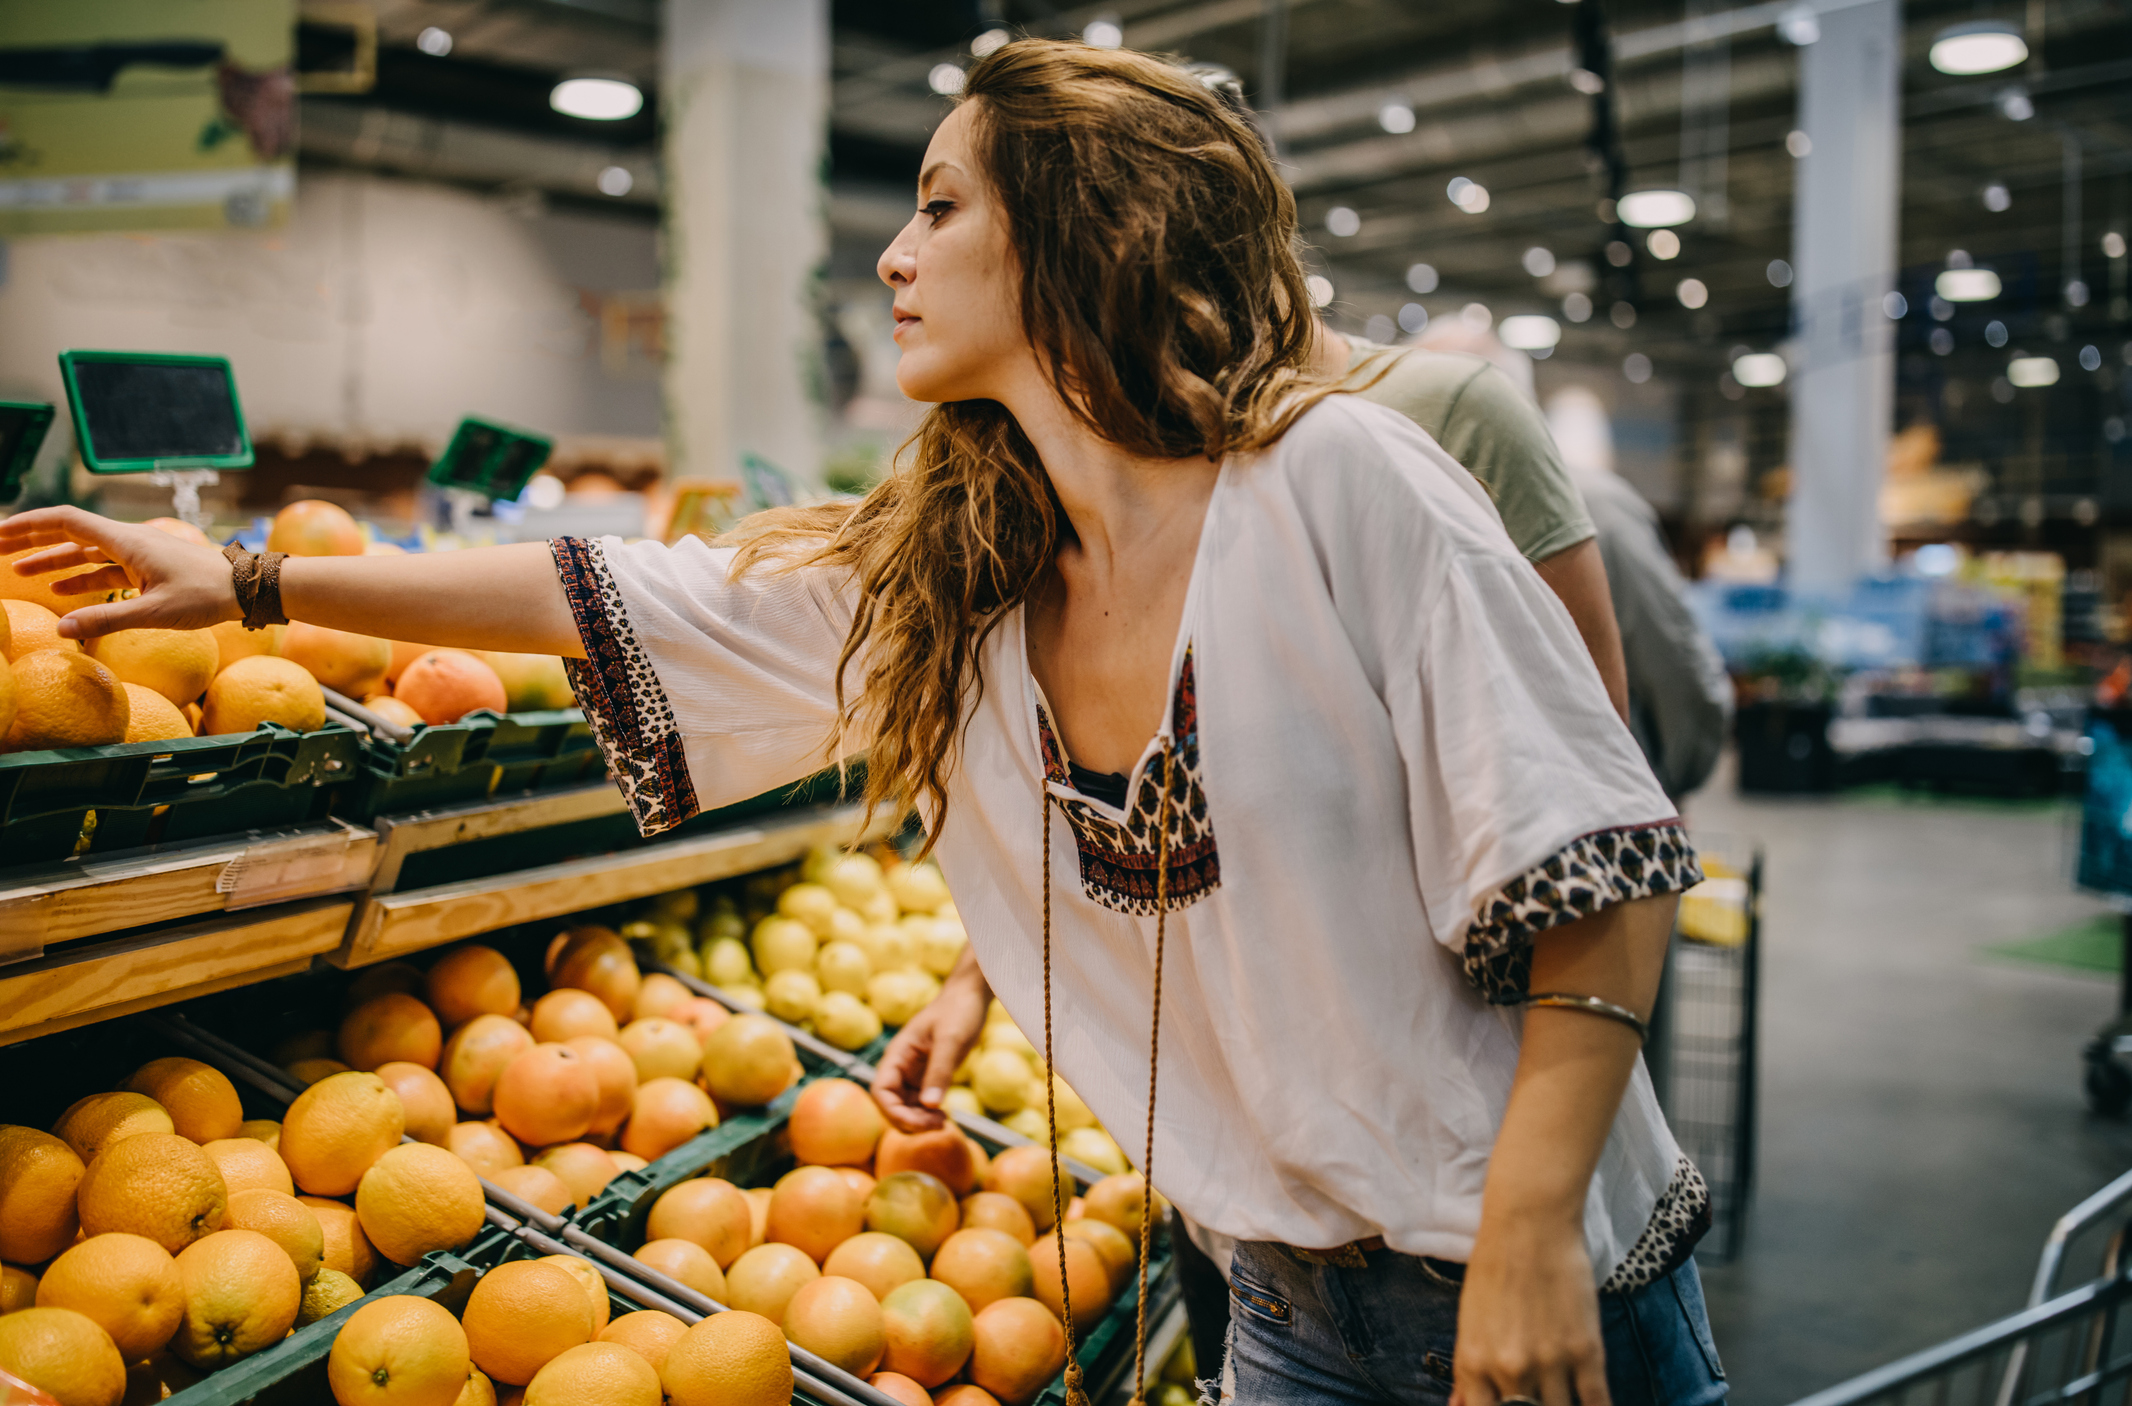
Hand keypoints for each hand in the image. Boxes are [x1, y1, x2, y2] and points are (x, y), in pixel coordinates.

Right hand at [0, 507, 238, 638]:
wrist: (248, 589)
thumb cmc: (208, 596)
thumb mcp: (155, 612)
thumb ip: (106, 620)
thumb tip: (61, 629)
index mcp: (127, 541)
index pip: (66, 521)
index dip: (29, 525)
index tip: (0, 533)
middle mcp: (129, 540)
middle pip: (70, 532)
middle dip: (32, 539)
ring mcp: (139, 554)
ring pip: (86, 551)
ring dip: (52, 560)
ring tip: (18, 571)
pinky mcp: (149, 569)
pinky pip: (106, 568)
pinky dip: (81, 577)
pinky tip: (61, 592)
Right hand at [871, 957, 988, 1132]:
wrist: (971, 995)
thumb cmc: (958, 1011)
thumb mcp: (950, 1040)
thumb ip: (940, 1071)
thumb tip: (930, 1105)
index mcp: (897, 1055)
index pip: (881, 1092)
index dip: (893, 1112)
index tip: (919, 1122)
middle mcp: (900, 1067)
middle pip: (892, 1104)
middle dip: (909, 1120)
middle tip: (939, 1123)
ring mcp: (913, 1073)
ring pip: (906, 1107)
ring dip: (919, 1120)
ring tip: (943, 1121)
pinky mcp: (928, 1076)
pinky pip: (920, 1102)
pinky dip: (928, 1113)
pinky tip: (945, 1114)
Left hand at [1450, 1215, 1608, 1405]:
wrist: (1529, 1224)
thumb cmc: (1494, 1266)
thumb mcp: (1469, 1320)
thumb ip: (1468, 1371)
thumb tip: (1459, 1405)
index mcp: (1474, 1362)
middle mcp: (1510, 1369)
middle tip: (1537, 1395)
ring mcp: (1550, 1362)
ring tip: (1563, 1395)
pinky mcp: (1586, 1350)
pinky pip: (1596, 1401)